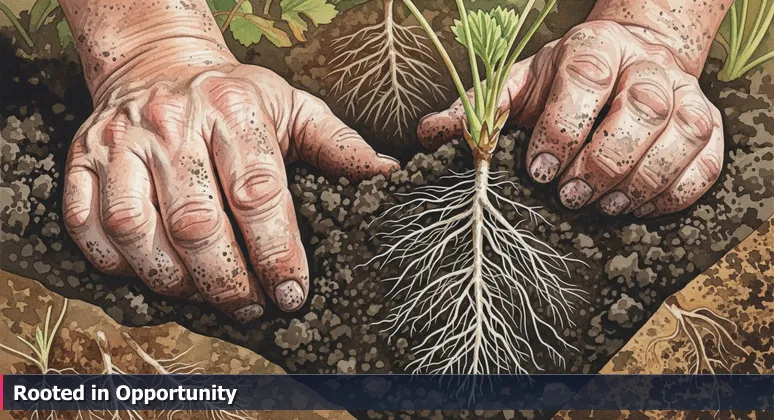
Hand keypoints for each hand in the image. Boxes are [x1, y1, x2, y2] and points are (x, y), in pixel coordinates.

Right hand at [62, 63, 397, 321]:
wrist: (157, 64)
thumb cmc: (233, 95)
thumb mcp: (291, 106)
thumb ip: (336, 143)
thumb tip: (386, 174)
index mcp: (233, 112)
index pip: (258, 193)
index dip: (276, 252)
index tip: (292, 292)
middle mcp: (172, 125)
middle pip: (196, 223)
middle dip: (228, 280)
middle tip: (252, 307)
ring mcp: (120, 143)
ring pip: (136, 230)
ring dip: (173, 279)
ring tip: (203, 297)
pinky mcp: (81, 159)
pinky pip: (86, 223)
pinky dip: (112, 261)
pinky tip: (148, 273)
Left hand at [419, 8, 727, 217]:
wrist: (625, 68)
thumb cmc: (563, 87)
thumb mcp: (517, 88)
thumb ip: (479, 111)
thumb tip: (428, 134)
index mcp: (594, 48)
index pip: (586, 78)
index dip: (563, 126)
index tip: (539, 170)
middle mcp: (645, 66)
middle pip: (643, 105)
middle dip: (604, 159)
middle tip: (572, 196)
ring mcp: (684, 95)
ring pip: (681, 134)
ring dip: (642, 179)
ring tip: (606, 206)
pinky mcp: (707, 126)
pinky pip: (706, 162)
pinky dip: (675, 192)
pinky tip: (640, 207)